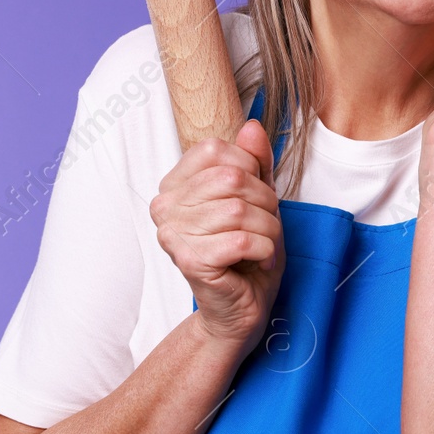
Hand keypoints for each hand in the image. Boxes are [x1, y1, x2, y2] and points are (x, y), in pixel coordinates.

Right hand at [150, 118, 284, 353]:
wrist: (241, 306)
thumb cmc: (247, 253)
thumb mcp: (259, 199)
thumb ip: (255, 163)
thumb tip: (252, 126)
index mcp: (175, 184)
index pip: (217, 150)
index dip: (249, 169)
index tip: (254, 198)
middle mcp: (164, 205)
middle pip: (232, 179)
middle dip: (266, 203)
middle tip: (265, 227)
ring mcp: (172, 233)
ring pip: (240, 210)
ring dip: (268, 230)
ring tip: (264, 245)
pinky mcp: (189, 260)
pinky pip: (242, 240)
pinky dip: (265, 250)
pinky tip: (259, 260)